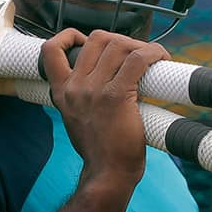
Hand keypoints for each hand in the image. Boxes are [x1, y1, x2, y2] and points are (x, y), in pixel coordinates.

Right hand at [40, 28, 170, 185]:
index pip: (50, 50)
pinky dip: (153, 53)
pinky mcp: (116, 96)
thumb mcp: (75, 118)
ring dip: (139, 45)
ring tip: (152, 57)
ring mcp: (94, 90)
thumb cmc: (98, 150)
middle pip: (95, 39)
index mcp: (62, 92)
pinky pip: (137, 59)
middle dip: (118, 40)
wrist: (106, 174)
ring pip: (117, 45)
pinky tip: (161, 59)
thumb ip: (81, 96)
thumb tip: (103, 77)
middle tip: (134, 53)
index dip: (68, 37)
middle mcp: (75, 87)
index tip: (86, 40)